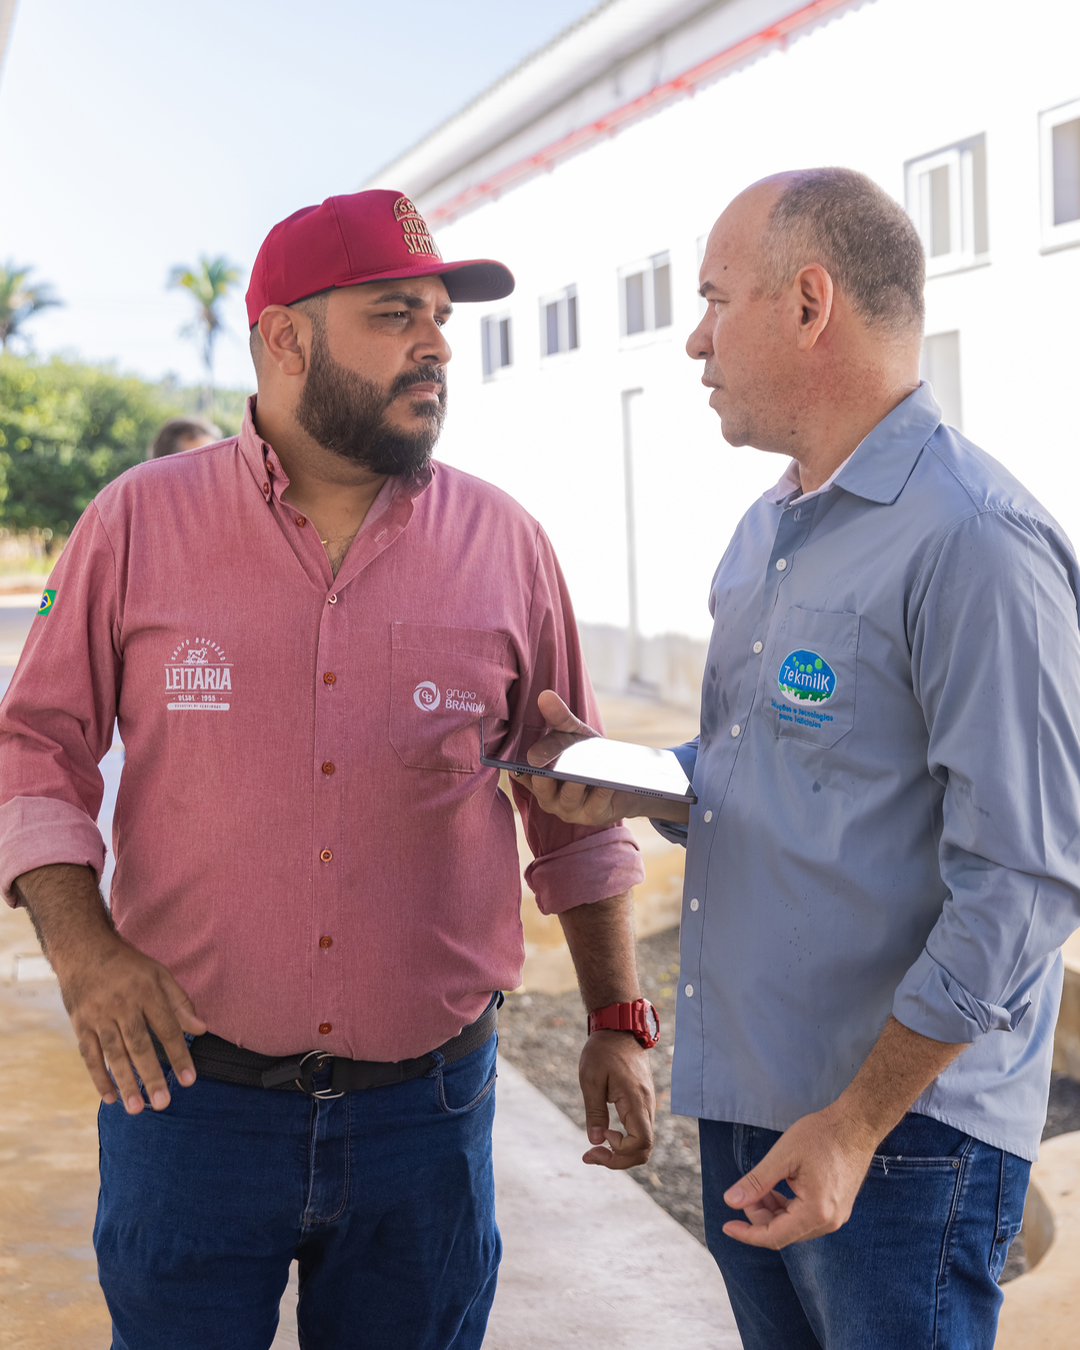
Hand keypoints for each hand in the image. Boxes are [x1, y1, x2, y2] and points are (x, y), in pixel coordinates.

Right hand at [17, 863, 206, 1113]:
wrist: (83, 949)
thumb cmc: (128, 965)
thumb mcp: (159, 974)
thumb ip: (180, 1002)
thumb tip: (202, 1029)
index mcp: (147, 991)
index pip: (167, 1028)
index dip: (179, 1054)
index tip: (189, 1080)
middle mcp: (122, 1004)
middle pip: (139, 1045)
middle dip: (151, 1075)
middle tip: (162, 1103)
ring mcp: (98, 1015)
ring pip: (113, 1053)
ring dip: (125, 1082)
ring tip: (137, 1108)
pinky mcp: (80, 1023)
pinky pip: (89, 1054)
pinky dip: (99, 1076)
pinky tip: (110, 1097)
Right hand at [515, 691, 687, 825]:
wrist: (622, 779)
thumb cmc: (589, 756)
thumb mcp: (575, 735)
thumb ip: (559, 718)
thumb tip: (545, 696)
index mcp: (537, 779)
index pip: (522, 773)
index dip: (521, 765)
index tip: (527, 754)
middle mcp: (547, 797)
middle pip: (542, 785)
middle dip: (549, 771)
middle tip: (556, 757)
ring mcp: (569, 809)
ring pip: (568, 795)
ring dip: (578, 781)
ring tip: (587, 767)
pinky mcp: (592, 815)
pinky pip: (595, 802)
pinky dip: (601, 789)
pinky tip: (608, 777)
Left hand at [578, 1029, 654, 1168]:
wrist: (619, 1028)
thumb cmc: (603, 1051)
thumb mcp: (591, 1079)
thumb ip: (595, 1112)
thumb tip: (596, 1141)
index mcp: (636, 1101)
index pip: (642, 1143)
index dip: (620, 1150)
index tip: (601, 1136)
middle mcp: (647, 1106)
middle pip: (644, 1150)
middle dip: (618, 1160)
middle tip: (591, 1154)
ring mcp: (647, 1105)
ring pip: (643, 1143)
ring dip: (620, 1153)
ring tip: (595, 1148)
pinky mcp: (642, 1103)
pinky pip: (640, 1131)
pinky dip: (624, 1142)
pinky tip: (606, 1135)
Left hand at [721, 1104, 877, 1247]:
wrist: (856, 1124)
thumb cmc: (821, 1135)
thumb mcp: (783, 1156)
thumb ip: (756, 1182)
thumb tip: (731, 1201)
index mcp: (816, 1212)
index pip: (774, 1237)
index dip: (747, 1233)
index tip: (727, 1225)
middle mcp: (828, 1222)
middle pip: (783, 1233)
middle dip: (759, 1216)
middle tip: (746, 1191)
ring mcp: (836, 1217)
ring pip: (793, 1226)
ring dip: (772, 1212)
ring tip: (761, 1187)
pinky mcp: (837, 1208)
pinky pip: (805, 1218)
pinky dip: (786, 1208)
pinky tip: (778, 1188)